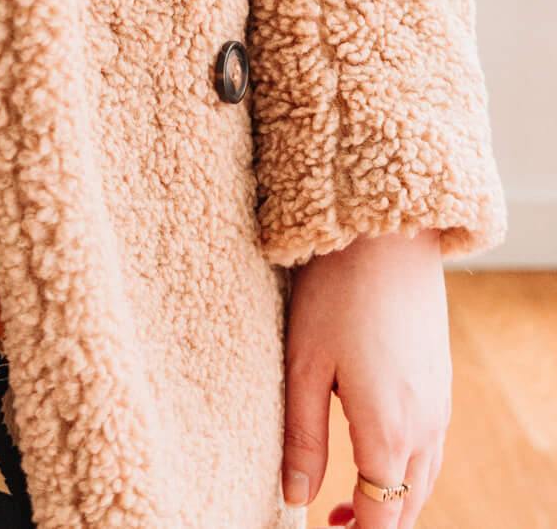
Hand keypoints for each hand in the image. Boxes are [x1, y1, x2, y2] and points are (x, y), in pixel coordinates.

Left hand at [280, 227, 450, 527]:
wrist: (387, 236)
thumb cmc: (336, 293)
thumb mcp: (304, 365)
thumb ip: (302, 437)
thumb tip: (295, 495)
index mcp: (388, 432)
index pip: (380, 516)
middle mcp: (425, 428)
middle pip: (406, 506)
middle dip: (374, 523)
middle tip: (334, 522)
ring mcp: (439, 406)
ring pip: (423, 480)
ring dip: (393, 501)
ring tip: (350, 500)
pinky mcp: (441, 383)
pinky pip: (431, 449)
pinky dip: (407, 469)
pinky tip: (377, 451)